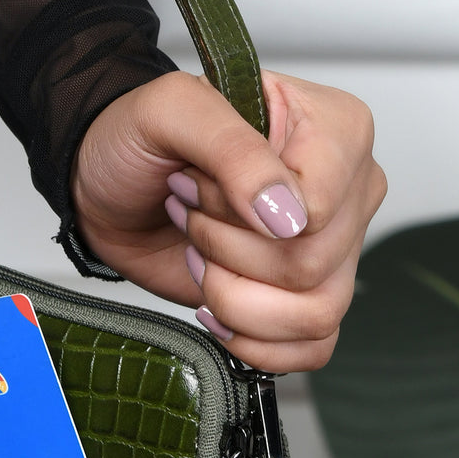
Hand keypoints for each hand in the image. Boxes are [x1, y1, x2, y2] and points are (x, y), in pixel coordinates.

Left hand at [71, 69, 385, 371]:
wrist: (111, 186)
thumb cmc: (141, 138)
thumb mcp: (173, 111)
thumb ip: (234, 150)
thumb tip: (287, 217)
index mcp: (337, 130)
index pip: (318, 208)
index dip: (243, 212)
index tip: (197, 181)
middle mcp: (348, 192)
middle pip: (314, 264)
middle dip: (226, 250)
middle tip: (191, 213)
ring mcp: (332, 250)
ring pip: (317, 313)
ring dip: (234, 296)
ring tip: (201, 255)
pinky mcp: (304, 297)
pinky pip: (313, 347)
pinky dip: (253, 340)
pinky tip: (214, 303)